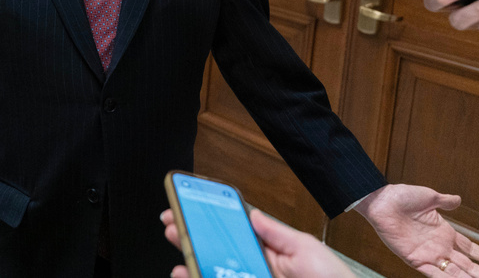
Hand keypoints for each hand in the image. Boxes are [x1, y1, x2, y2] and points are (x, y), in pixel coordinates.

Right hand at [161, 208, 355, 277]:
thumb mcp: (306, 249)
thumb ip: (276, 232)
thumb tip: (252, 214)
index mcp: (271, 252)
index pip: (235, 233)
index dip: (211, 221)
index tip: (190, 208)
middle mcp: (258, 269)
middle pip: (219, 252)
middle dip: (193, 238)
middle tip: (171, 226)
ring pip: (215, 271)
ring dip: (192, 262)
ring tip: (177, 255)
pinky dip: (201, 277)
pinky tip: (189, 274)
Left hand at [356, 184, 478, 276]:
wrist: (382, 200)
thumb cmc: (402, 196)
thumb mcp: (429, 197)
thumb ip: (445, 201)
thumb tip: (458, 199)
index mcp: (444, 232)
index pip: (470, 248)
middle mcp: (439, 246)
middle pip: (467, 264)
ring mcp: (428, 254)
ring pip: (455, 272)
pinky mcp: (415, 259)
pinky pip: (434, 274)